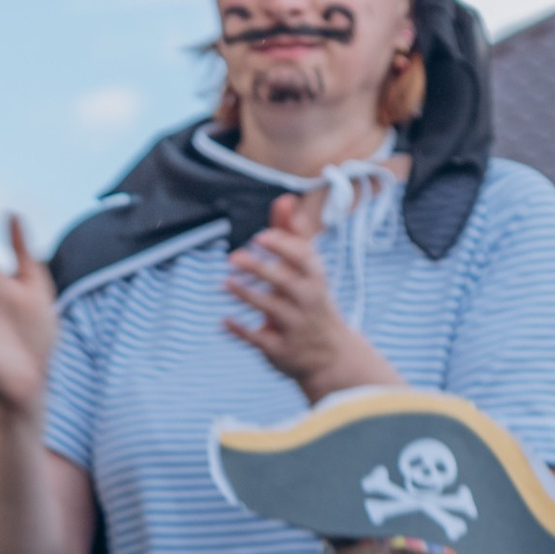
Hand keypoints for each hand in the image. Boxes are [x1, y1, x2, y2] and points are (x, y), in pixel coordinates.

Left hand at [221, 193, 391, 401]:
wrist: (330, 355)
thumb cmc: (312, 300)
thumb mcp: (308, 269)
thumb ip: (293, 234)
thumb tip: (285, 198)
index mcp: (316, 278)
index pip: (303, 257)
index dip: (283, 246)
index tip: (260, 237)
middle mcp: (308, 301)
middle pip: (285, 281)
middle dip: (261, 268)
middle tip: (234, 257)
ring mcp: (295, 327)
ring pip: (271, 308)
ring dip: (247, 295)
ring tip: (226, 283)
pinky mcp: (281, 350)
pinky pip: (259, 339)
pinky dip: (241, 331)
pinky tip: (224, 320)